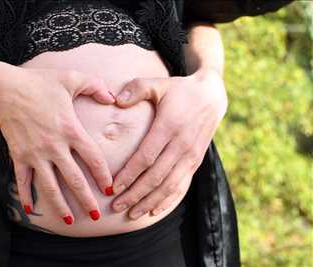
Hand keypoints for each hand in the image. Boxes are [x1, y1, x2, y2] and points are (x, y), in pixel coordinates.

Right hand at [0, 67, 114, 223]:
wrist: (4, 90)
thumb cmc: (39, 83)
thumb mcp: (71, 78)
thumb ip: (96, 86)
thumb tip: (113, 98)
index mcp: (71, 130)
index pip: (93, 158)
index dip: (103, 175)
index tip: (110, 189)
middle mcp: (55, 146)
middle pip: (74, 179)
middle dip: (86, 199)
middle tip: (95, 216)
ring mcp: (36, 154)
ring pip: (50, 186)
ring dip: (60, 205)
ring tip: (69, 220)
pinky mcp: (19, 156)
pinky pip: (23, 181)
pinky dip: (26, 197)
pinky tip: (31, 211)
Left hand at [110, 68, 227, 218]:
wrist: (212, 97)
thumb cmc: (179, 91)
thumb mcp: (158, 84)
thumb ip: (136, 88)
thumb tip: (116, 100)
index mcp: (169, 126)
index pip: (146, 157)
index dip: (129, 175)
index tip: (113, 187)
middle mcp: (182, 145)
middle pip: (156, 177)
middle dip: (135, 194)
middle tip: (116, 206)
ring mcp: (191, 156)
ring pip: (169, 186)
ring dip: (150, 202)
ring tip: (132, 213)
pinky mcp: (196, 162)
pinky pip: (182, 186)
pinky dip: (168, 200)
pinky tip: (154, 210)